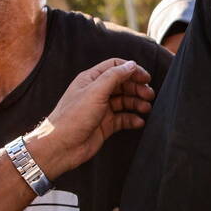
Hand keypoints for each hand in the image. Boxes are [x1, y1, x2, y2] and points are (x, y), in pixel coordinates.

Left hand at [26, 59, 153, 178]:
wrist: (61, 146)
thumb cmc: (73, 117)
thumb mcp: (95, 92)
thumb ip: (115, 76)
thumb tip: (131, 65)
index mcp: (91, 79)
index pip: (115, 67)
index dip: (132, 70)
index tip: (146, 78)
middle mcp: (97, 92)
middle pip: (122, 84)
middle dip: (137, 88)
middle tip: (149, 94)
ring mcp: (101, 109)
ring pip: (125, 101)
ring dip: (137, 103)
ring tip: (146, 108)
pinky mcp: (105, 125)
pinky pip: (123, 119)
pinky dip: (132, 119)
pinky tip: (139, 122)